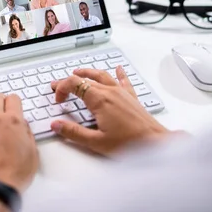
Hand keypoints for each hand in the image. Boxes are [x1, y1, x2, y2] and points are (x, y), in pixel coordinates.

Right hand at [50, 66, 169, 154]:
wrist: (155, 143)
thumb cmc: (129, 143)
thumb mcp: (96, 142)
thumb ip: (73, 133)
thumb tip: (56, 125)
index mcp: (99, 100)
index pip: (74, 84)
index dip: (62, 89)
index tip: (58, 100)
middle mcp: (110, 92)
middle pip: (85, 78)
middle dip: (69, 81)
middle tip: (58, 85)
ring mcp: (122, 93)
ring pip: (102, 75)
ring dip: (88, 72)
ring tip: (79, 71)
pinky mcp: (131, 98)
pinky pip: (123, 80)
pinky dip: (118, 73)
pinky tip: (118, 68)